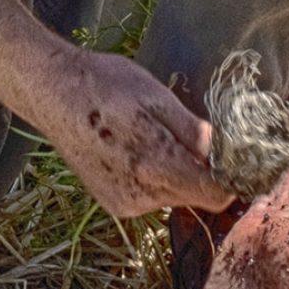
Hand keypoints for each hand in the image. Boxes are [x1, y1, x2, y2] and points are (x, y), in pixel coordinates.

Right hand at [45, 50, 234, 217]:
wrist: (50, 93)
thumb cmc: (104, 84)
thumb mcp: (156, 95)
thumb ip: (192, 130)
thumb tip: (226, 151)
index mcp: (153, 163)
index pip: (215, 192)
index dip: (233, 175)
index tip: (238, 154)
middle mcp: (140, 193)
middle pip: (199, 196)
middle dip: (207, 171)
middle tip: (197, 135)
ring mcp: (125, 203)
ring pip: (178, 196)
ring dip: (182, 172)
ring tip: (158, 136)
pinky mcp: (115, 204)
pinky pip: (155, 196)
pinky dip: (160, 177)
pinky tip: (140, 149)